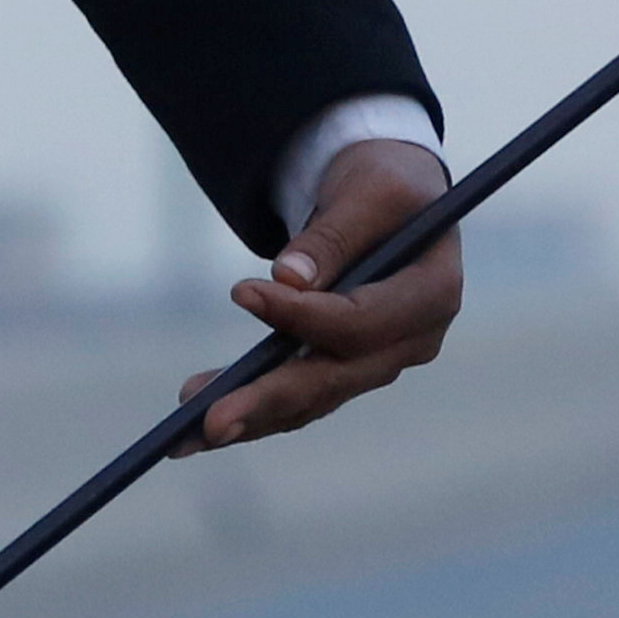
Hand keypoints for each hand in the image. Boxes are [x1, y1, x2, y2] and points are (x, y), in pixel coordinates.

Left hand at [190, 136, 461, 449]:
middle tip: (209, 421)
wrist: (392, 198)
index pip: (363, 322)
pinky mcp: (348, 368)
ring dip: (250, 415)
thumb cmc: (384, 184)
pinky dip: (255, 410)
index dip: (303, 315)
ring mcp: (381, 361)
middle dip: (269, 400)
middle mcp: (413, 341)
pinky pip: (300, 397)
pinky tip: (202, 424)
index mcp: (432, 293)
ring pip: (312, 398)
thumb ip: (335, 235)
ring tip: (186, 433)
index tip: (240, 291)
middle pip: (336, 379)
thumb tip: (287, 279)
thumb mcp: (369, 190)